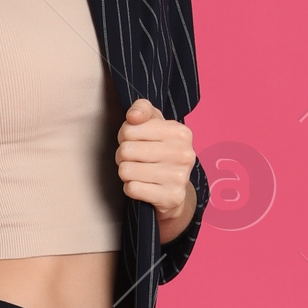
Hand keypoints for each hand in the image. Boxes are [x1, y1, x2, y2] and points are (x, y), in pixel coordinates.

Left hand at [116, 98, 194, 229]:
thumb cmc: (159, 151)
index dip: (124, 136)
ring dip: (126, 173)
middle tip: (134, 160)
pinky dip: (131, 188)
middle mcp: (184, 153)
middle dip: (123, 156)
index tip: (135, 141)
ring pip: (126, 170)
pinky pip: (131, 189)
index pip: (128, 129)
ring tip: (138, 172)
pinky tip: (143, 186)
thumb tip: (133, 116)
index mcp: (180, 132)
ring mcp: (180, 177)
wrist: (174, 190)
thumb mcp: (154, 124)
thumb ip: (142, 109)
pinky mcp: (171, 197)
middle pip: (125, 150)